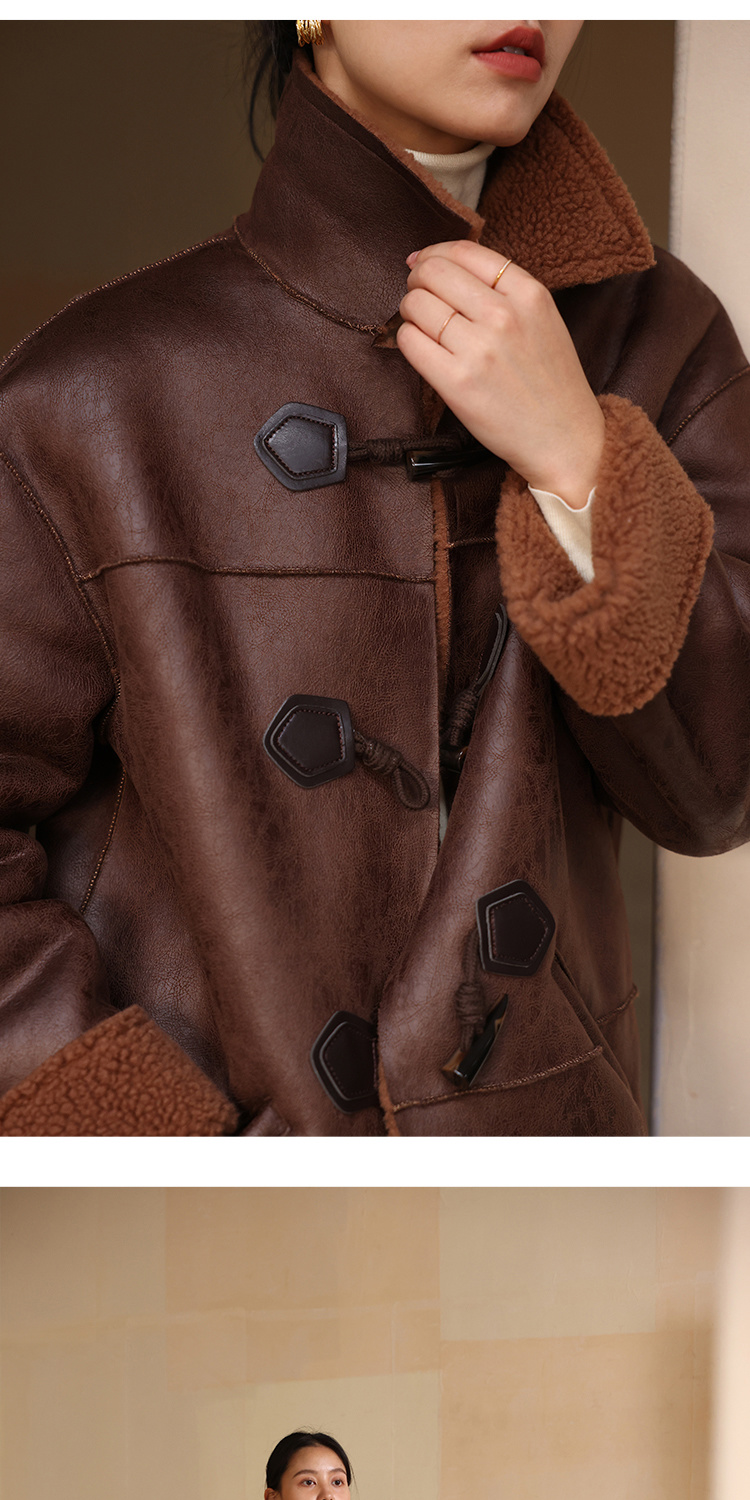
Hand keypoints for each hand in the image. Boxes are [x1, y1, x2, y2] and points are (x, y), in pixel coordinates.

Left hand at [396, 240, 604, 508]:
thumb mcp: (543, 319)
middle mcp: (504, 316)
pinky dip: (407, 339)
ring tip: (422, 326)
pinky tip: (421, 348)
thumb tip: (438, 263)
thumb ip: (503, 290)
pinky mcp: (457, 383)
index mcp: (529, 293)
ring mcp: (480, 350)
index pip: (464, 252)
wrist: (564, 439)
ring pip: (417, 305)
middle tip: (419, 298)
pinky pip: (410, 342)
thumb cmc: (550, 382)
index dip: (434, 254)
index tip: (423, 265)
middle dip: (417, 281)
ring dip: (409, 311)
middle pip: (434, 273)